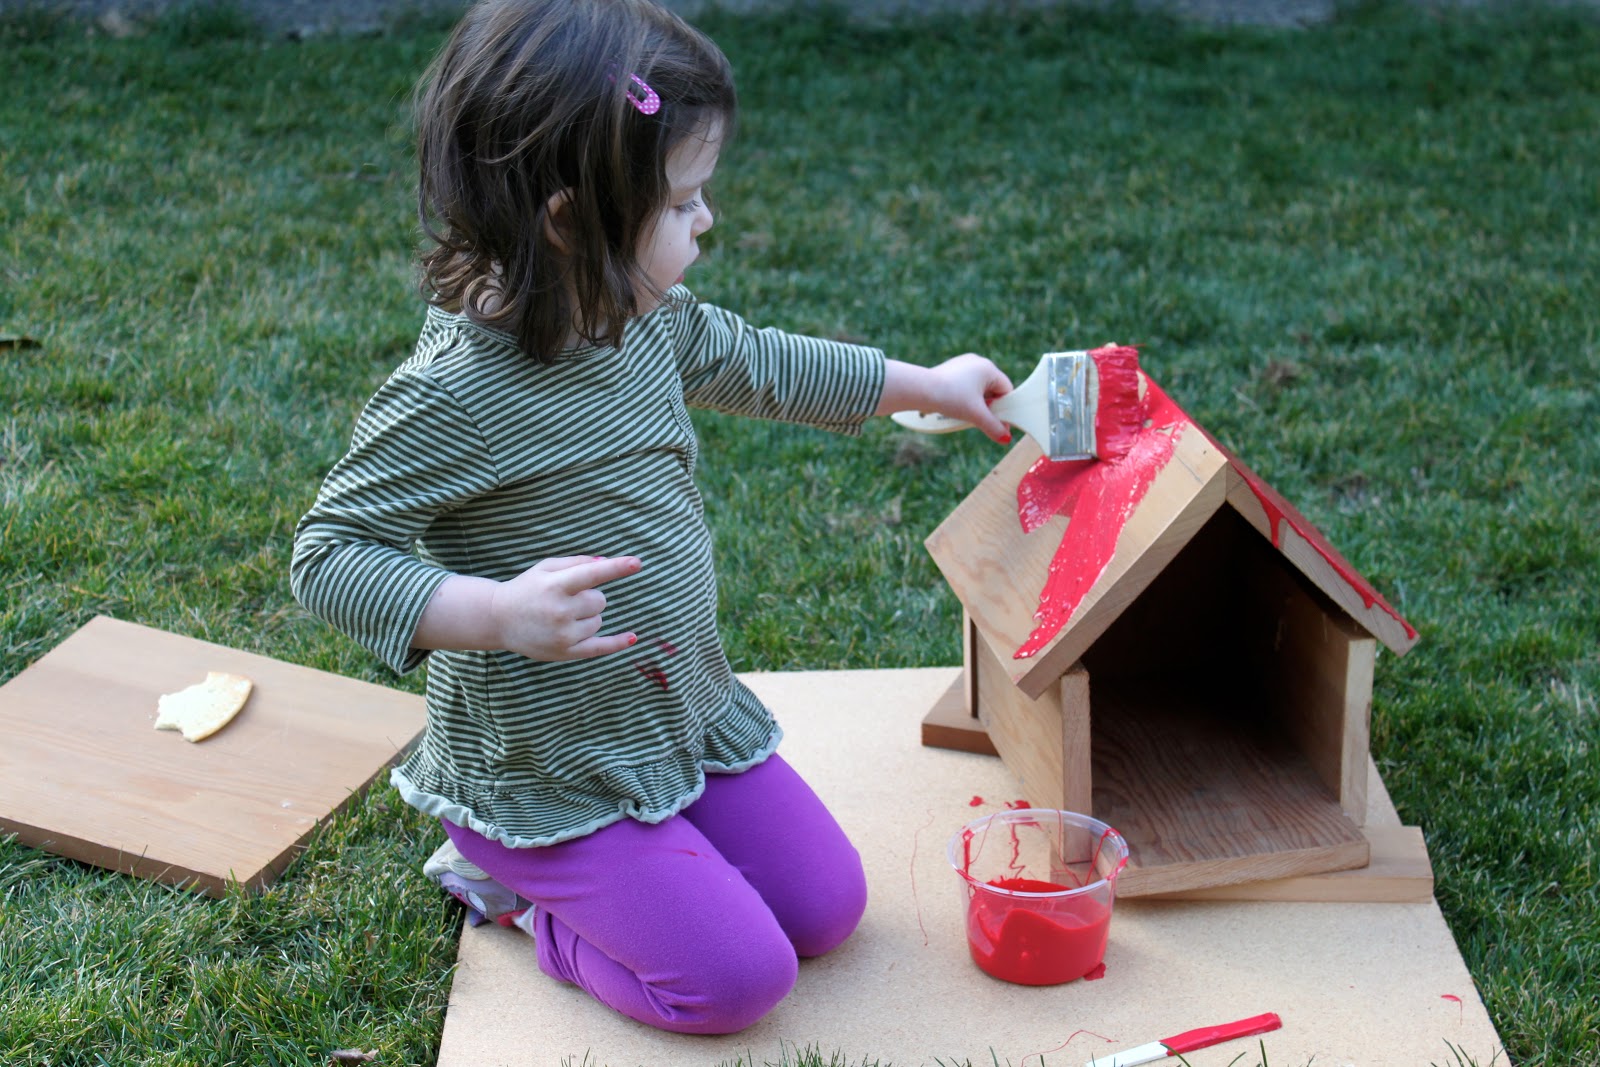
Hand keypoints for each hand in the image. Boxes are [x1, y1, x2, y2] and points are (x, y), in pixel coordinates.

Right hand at [489, 556, 641, 660]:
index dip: (615, 568)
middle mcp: (560, 611)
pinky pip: (600, 647)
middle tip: (565, 599)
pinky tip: (633, 637)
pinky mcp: (566, 652)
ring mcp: (563, 634)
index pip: (591, 574)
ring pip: (598, 620)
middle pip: (599, 600)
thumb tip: (606, 562)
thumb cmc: (526, 588)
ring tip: (561, 615)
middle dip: (589, 597)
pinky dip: (617, 642)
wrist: (498, 619)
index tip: (637, 563)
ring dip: (587, 616)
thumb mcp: (545, 568)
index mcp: (555, 586)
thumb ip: (576, 562)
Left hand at [878, 354, 1013, 442]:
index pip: (1006, 390)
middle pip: (992, 389)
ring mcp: (963, 364)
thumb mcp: (975, 415)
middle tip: (980, 420)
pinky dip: (964, 398)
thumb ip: (993, 427)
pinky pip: (965, 386)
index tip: (998, 423)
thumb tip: (1005, 439)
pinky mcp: (950, 369)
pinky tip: (956, 407)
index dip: (1004, 408)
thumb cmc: (949, 397)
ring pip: (978, 388)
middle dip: (989, 406)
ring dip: (976, 403)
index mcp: (988, 368)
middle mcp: (977, 362)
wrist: (919, 390)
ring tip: (966, 414)